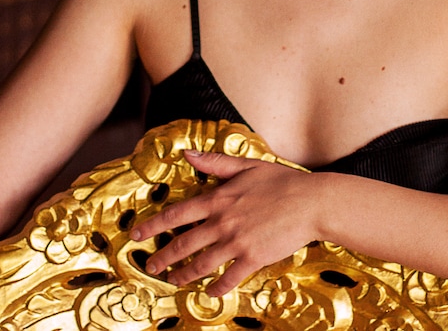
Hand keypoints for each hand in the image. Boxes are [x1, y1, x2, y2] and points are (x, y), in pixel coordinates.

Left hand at [130, 149, 320, 296]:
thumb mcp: (247, 165)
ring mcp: (237, 241)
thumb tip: (187, 154)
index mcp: (219, 198)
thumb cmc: (282, 181)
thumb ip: (215, 162)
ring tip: (173, 280)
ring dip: (184, 274)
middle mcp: (223, 221)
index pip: (177, 214)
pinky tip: (210, 292)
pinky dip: (217, 287)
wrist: (311, 202)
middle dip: (162, 256)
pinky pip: (229, 278)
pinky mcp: (253, 258)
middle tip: (149, 267)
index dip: (153, 225)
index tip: (136, 234)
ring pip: (201, 263)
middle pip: (183, 243)